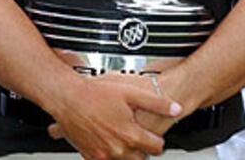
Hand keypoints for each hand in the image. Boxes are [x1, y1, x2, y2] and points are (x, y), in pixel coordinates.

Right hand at [47, 72, 181, 159]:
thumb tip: (175, 108)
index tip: (155, 134)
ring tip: (124, 135)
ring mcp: (103, 155)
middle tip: (138, 133)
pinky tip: (109, 139)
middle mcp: (118, 149)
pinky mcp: (90, 156)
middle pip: (141, 158)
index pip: (156, 148)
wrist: (69, 98)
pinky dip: (111, 154)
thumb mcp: (130, 91)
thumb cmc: (96, 93)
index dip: (157, 139)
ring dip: (128, 152)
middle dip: (143, 147)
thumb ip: (156, 102)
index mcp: (130, 134)